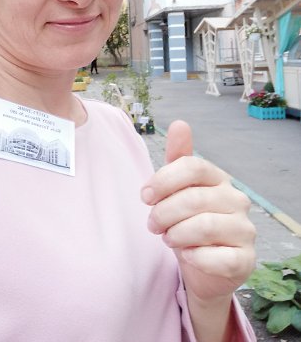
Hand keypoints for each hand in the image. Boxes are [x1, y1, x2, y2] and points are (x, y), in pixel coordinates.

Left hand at [141, 120, 255, 300]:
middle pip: (194, 198)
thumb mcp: (179, 188)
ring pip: (205, 227)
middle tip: (152, 224)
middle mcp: (237, 200)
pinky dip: (196, 257)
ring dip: (177, 234)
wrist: (204, 266)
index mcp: (218, 178)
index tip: (144, 196)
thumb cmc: (188, 220)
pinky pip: (219, 258)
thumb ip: (178, 158)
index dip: (164, 179)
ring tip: (167, 238)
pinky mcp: (246, 259)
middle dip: (164, 213)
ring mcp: (244, 230)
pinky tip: (187, 256)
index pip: (193, 166)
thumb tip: (180, 123)